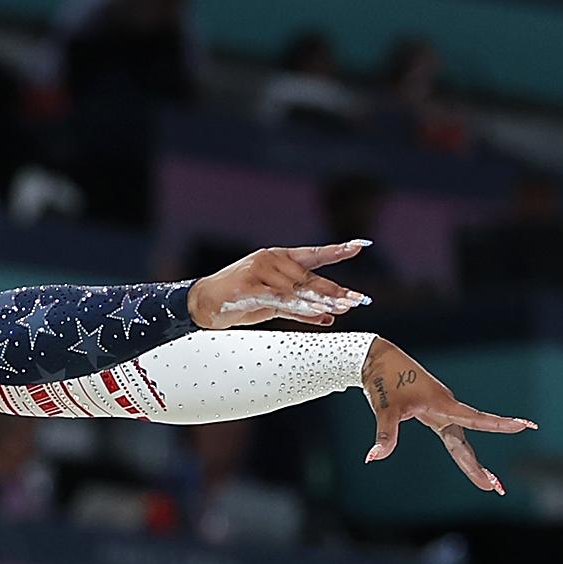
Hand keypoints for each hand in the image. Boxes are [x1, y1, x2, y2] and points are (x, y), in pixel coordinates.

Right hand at [188, 242, 371, 328]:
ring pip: (298, 288)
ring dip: (322, 300)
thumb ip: (300, 309)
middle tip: (357, 300)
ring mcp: (260, 271)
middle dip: (335, 290)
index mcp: (278, 258)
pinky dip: (300, 306)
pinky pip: (280, 298)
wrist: (202, 304)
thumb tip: (328, 317)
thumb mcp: (272, 305)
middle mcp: (271, 260)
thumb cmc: (237, 301)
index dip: (336, 251)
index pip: (313, 255)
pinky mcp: (249, 287)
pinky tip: (318, 311)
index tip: (360, 246)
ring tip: (343, 307)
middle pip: (310, 277)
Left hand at [361, 340, 533, 493]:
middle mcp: (447, 408)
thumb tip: (373, 458)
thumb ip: (385, 435)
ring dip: (472, 463)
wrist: (379, 360)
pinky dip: (462, 450)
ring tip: (489, 482)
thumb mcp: (384, 409)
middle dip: (479, 467)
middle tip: (497, 488)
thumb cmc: (384, 382)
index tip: (525, 425)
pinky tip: (469, 462)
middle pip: (466, 444)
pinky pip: (453, 434)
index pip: (475, 419)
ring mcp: (442, 410)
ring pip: (461, 441)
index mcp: (442, 404)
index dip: (500, 425)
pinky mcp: (434, 411)